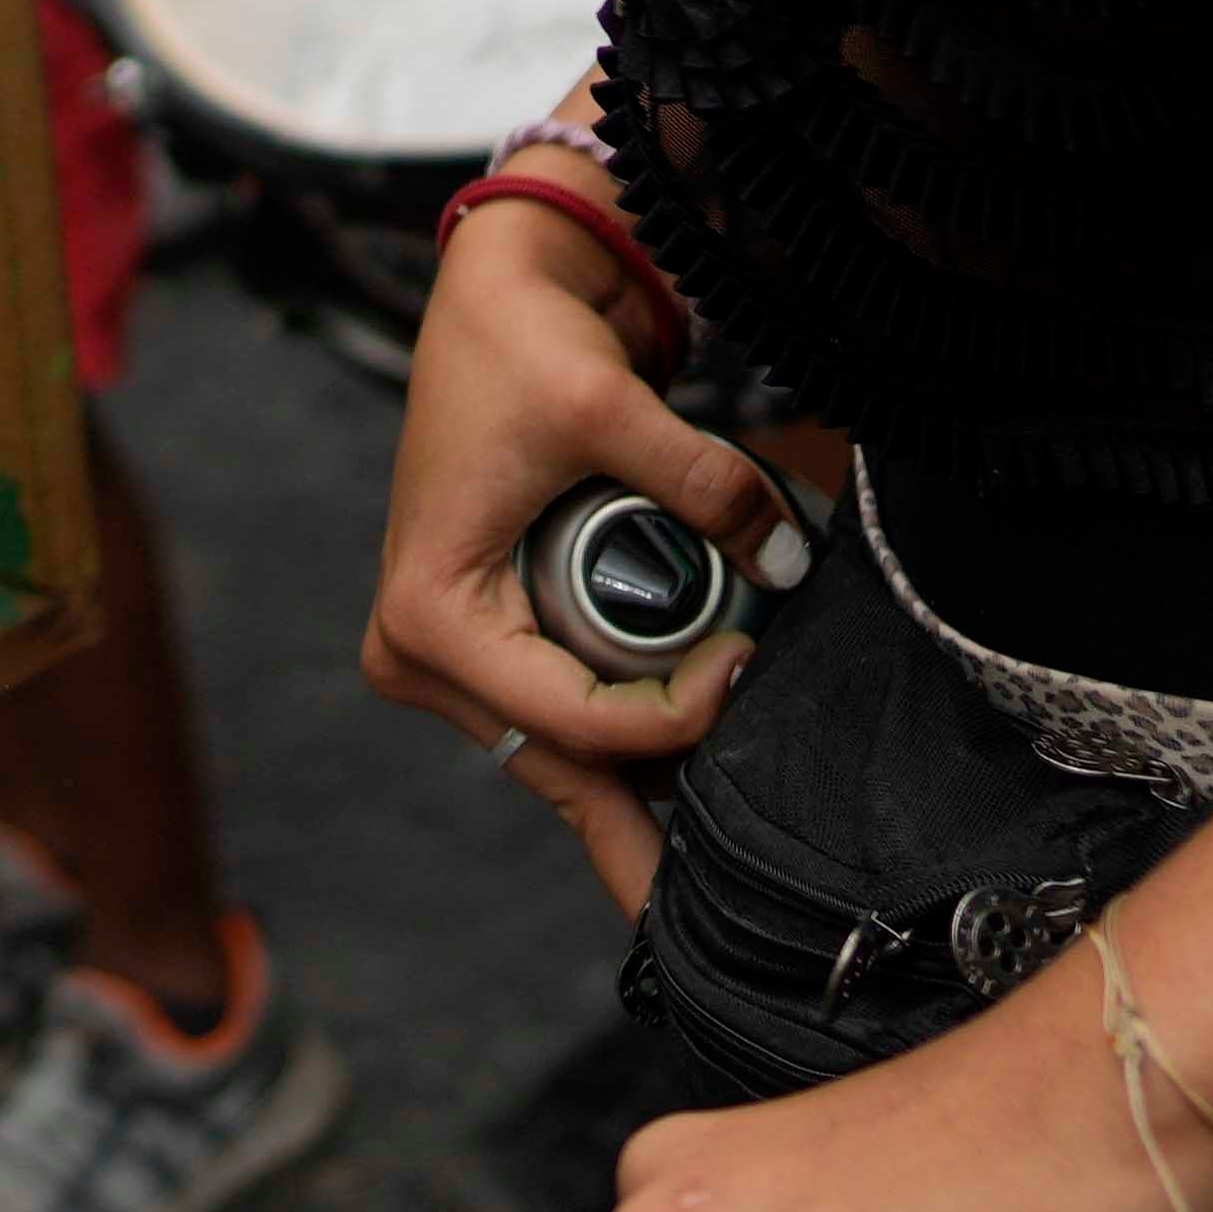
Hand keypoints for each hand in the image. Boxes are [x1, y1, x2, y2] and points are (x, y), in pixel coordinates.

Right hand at [360, 190, 802, 887]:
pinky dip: (630, 751)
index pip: (569, 715)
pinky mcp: (497, 638)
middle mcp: (425, 652)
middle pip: (560, 763)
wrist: (500, 292)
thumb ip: (702, 484)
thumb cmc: (518, 342)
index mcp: (428, 615)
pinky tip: (683, 816)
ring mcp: (459, 653)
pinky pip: (569, 718)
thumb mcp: (605, 408)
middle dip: (641, 831)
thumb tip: (788, 556)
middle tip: (711, 919)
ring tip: (711, 882)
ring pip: (566, 755)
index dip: (671, 714)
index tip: (745, 667)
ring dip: (642, 795)